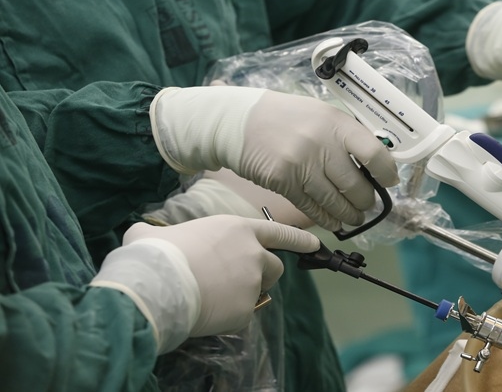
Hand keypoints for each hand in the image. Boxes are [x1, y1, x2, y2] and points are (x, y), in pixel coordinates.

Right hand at [90, 216, 319, 352]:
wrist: (157, 285)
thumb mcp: (154, 234)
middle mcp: (252, 253)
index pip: (277, 231)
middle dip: (263, 274)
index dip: (297, 237)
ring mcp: (252, 282)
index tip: (314, 244)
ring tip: (215, 295)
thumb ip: (164, 234)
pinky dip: (227, 316)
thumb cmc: (155, 254)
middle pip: (274, 266)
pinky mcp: (246, 309)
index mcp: (236, 229)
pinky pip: (241, 314)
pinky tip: (206, 311)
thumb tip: (143, 238)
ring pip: (258, 290)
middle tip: (237, 281)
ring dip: (246, 293)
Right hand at [149, 86, 399, 230]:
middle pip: (356, 185)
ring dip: (349, 214)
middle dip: (366, 201)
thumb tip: (376, 162)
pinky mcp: (283, 182)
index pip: (374, 153)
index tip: (389, 181)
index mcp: (337, 123)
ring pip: (336, 202)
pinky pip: (312, 207)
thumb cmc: (286, 118)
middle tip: (368, 204)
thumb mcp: (320, 114)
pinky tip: (334, 222)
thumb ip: (346, 135)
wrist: (239, 122)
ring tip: (355, 218)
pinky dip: (327, 218)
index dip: (386, 172)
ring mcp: (301, 164)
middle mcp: (321, 143)